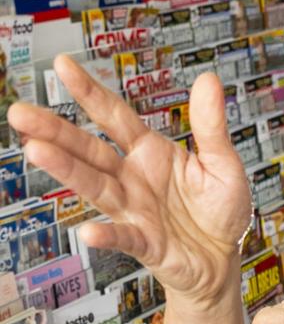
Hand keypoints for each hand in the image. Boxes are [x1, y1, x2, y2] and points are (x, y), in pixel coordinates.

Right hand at [7, 56, 251, 306]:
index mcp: (150, 152)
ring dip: (67, 170)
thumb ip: (211, 125)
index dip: (90, 92)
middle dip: (56, 131)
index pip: (114, 116)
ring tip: (36, 151)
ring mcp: (133, 209)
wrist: (224, 258)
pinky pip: (122, 237)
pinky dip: (106, 235)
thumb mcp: (222, 162)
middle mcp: (133, 177)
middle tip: (20, 112)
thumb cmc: (220, 209)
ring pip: (95, 186)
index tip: (63, 65)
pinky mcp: (144, 242)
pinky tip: (88, 231)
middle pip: (89, 149)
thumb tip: (208, 79)